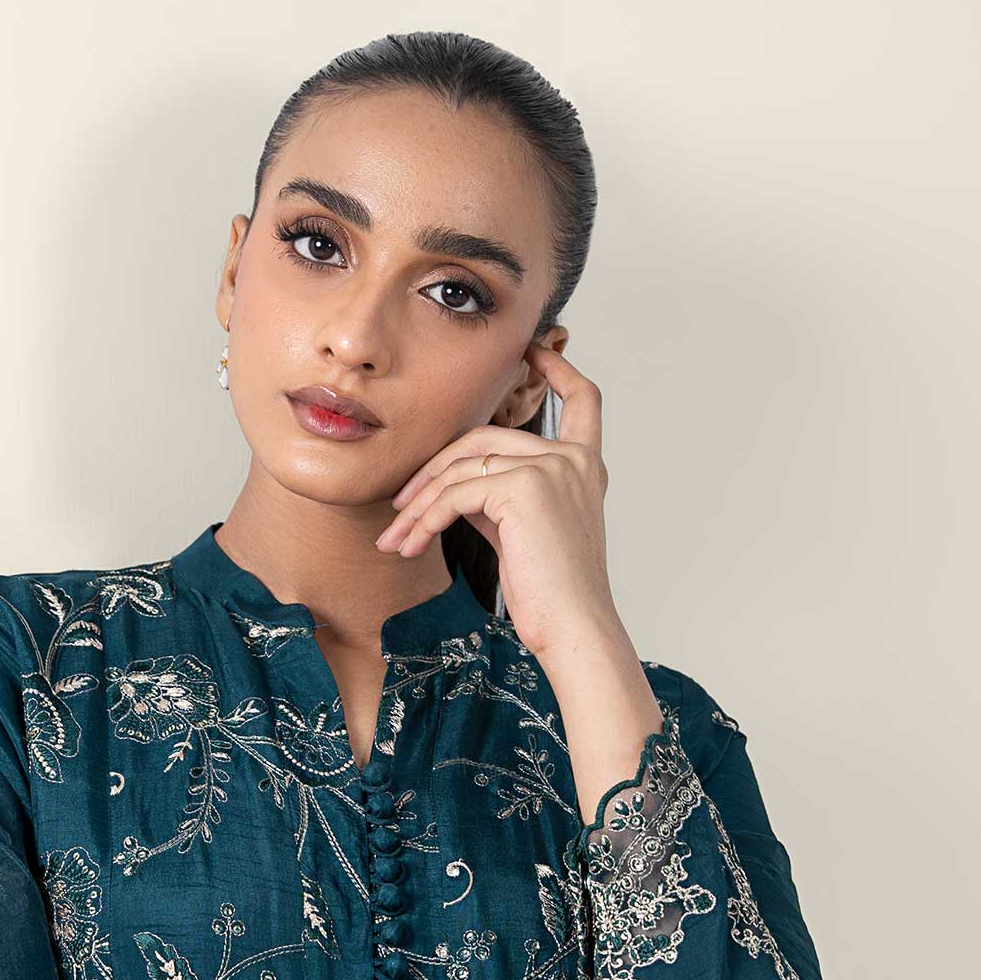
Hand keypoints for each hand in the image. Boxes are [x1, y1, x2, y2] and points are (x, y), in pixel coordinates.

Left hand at [374, 341, 619, 660]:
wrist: (574, 629)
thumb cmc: (553, 595)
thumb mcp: (527, 533)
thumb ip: (500, 497)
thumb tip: (453, 487)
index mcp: (585, 467)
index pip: (583, 401)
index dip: (558, 370)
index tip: (534, 350)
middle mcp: (572, 459)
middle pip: (485, 436)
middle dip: (434, 469)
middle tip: (401, 506)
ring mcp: (550, 468)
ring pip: (463, 467)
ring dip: (419, 504)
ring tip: (395, 538)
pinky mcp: (524, 488)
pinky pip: (455, 495)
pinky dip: (425, 520)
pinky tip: (409, 545)